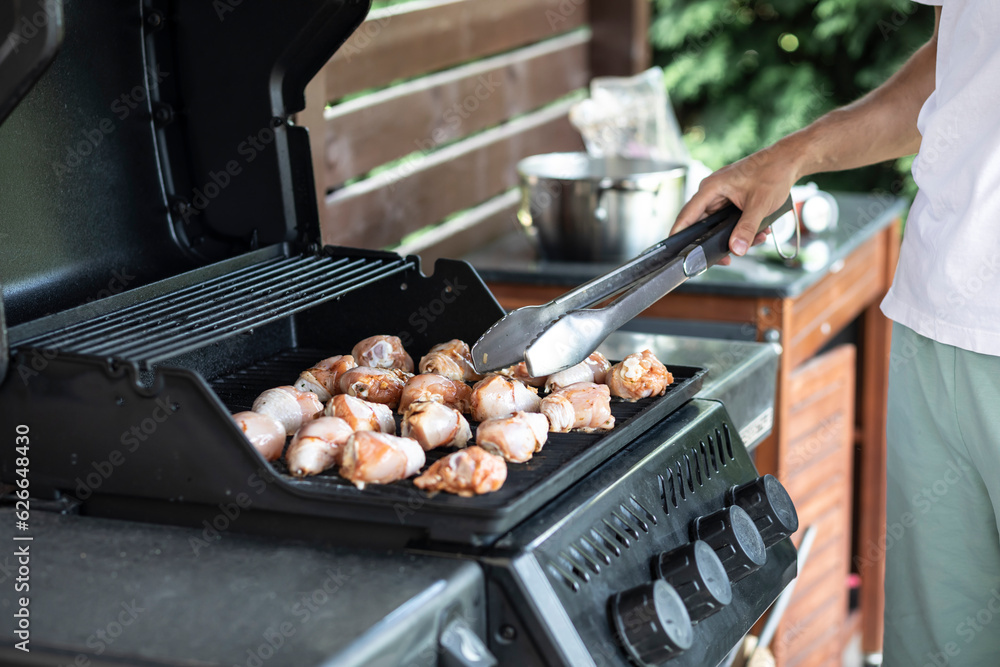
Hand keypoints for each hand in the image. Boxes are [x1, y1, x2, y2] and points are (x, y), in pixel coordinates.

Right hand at [672, 145, 801, 265]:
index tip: (676, 252)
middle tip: (727, 258)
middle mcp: (711, 192)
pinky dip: (741, 228)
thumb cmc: (772, 173)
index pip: (687, 216)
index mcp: (711, 188)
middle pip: (702, 225)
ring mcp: (720, 196)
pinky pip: (728, 220)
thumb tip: (737, 249)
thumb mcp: (760, 205)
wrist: (787, 161)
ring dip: (734, 235)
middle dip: (716, 242)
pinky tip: (759, 231)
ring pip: (718, 225)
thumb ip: (747, 228)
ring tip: (756, 239)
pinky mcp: (730, 200)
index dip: (679, 235)